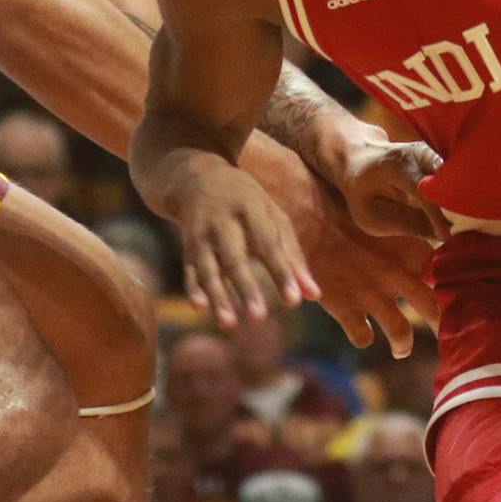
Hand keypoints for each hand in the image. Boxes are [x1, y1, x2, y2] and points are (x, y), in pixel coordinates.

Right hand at [169, 153, 319, 329]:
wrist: (197, 178)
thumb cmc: (248, 202)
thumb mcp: (273, 218)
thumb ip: (293, 256)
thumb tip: (313, 296)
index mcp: (251, 208)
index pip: (269, 244)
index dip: (281, 272)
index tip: (294, 301)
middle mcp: (223, 220)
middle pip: (234, 258)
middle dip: (245, 287)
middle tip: (259, 317)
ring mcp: (201, 233)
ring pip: (207, 268)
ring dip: (218, 296)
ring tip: (228, 323)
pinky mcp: (186, 245)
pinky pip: (189, 269)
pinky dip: (193, 288)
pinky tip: (199, 308)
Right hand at [248, 144, 439, 354]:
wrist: (304, 215)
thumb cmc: (344, 210)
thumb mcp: (384, 216)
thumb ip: (409, 234)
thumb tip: (434, 245)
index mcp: (411, 249)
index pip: (447, 277)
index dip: (456, 291)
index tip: (460, 301)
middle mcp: (396, 275)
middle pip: (432, 308)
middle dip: (441, 325)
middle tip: (443, 334)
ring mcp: (371, 294)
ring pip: (401, 332)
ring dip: (403, 344)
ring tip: (401, 349)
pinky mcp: (345, 309)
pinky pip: (363, 337)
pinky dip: (363, 338)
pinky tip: (362, 332)